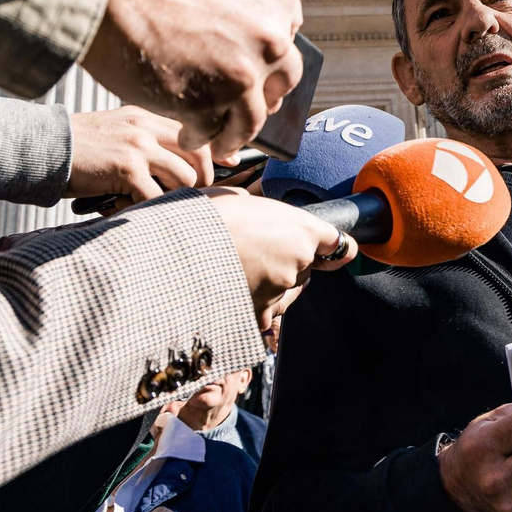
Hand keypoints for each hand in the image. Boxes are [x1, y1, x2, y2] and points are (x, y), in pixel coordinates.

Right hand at [65, 106, 214, 206]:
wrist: (40, 147)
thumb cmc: (75, 147)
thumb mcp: (115, 132)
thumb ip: (145, 140)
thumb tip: (174, 162)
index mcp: (145, 116)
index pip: (194, 130)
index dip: (214, 150)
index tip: (228, 163)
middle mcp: (146, 127)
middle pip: (200, 152)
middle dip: (203, 178)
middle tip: (192, 194)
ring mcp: (138, 146)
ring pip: (185, 177)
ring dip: (178, 197)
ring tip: (157, 202)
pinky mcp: (126, 168)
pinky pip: (156, 196)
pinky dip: (149, 209)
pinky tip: (131, 207)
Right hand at [82, 0, 304, 161]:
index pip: (286, 38)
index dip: (266, 54)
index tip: (252, 66)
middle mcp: (270, 39)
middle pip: (279, 82)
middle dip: (262, 95)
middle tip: (242, 107)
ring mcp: (241, 75)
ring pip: (251, 118)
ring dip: (235, 131)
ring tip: (217, 138)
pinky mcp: (206, 104)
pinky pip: (212, 133)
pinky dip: (202, 137)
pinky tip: (188, 135)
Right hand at [203, 187, 354, 329]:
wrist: (174, 253)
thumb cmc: (201, 218)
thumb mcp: (235, 199)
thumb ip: (257, 208)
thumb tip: (250, 207)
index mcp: (301, 229)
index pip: (336, 243)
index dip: (334, 247)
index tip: (337, 252)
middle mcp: (298, 262)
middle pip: (305, 267)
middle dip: (288, 261)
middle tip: (256, 251)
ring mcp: (280, 290)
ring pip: (286, 290)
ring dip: (271, 283)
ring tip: (239, 270)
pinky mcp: (259, 313)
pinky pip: (265, 312)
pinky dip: (253, 305)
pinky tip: (233, 293)